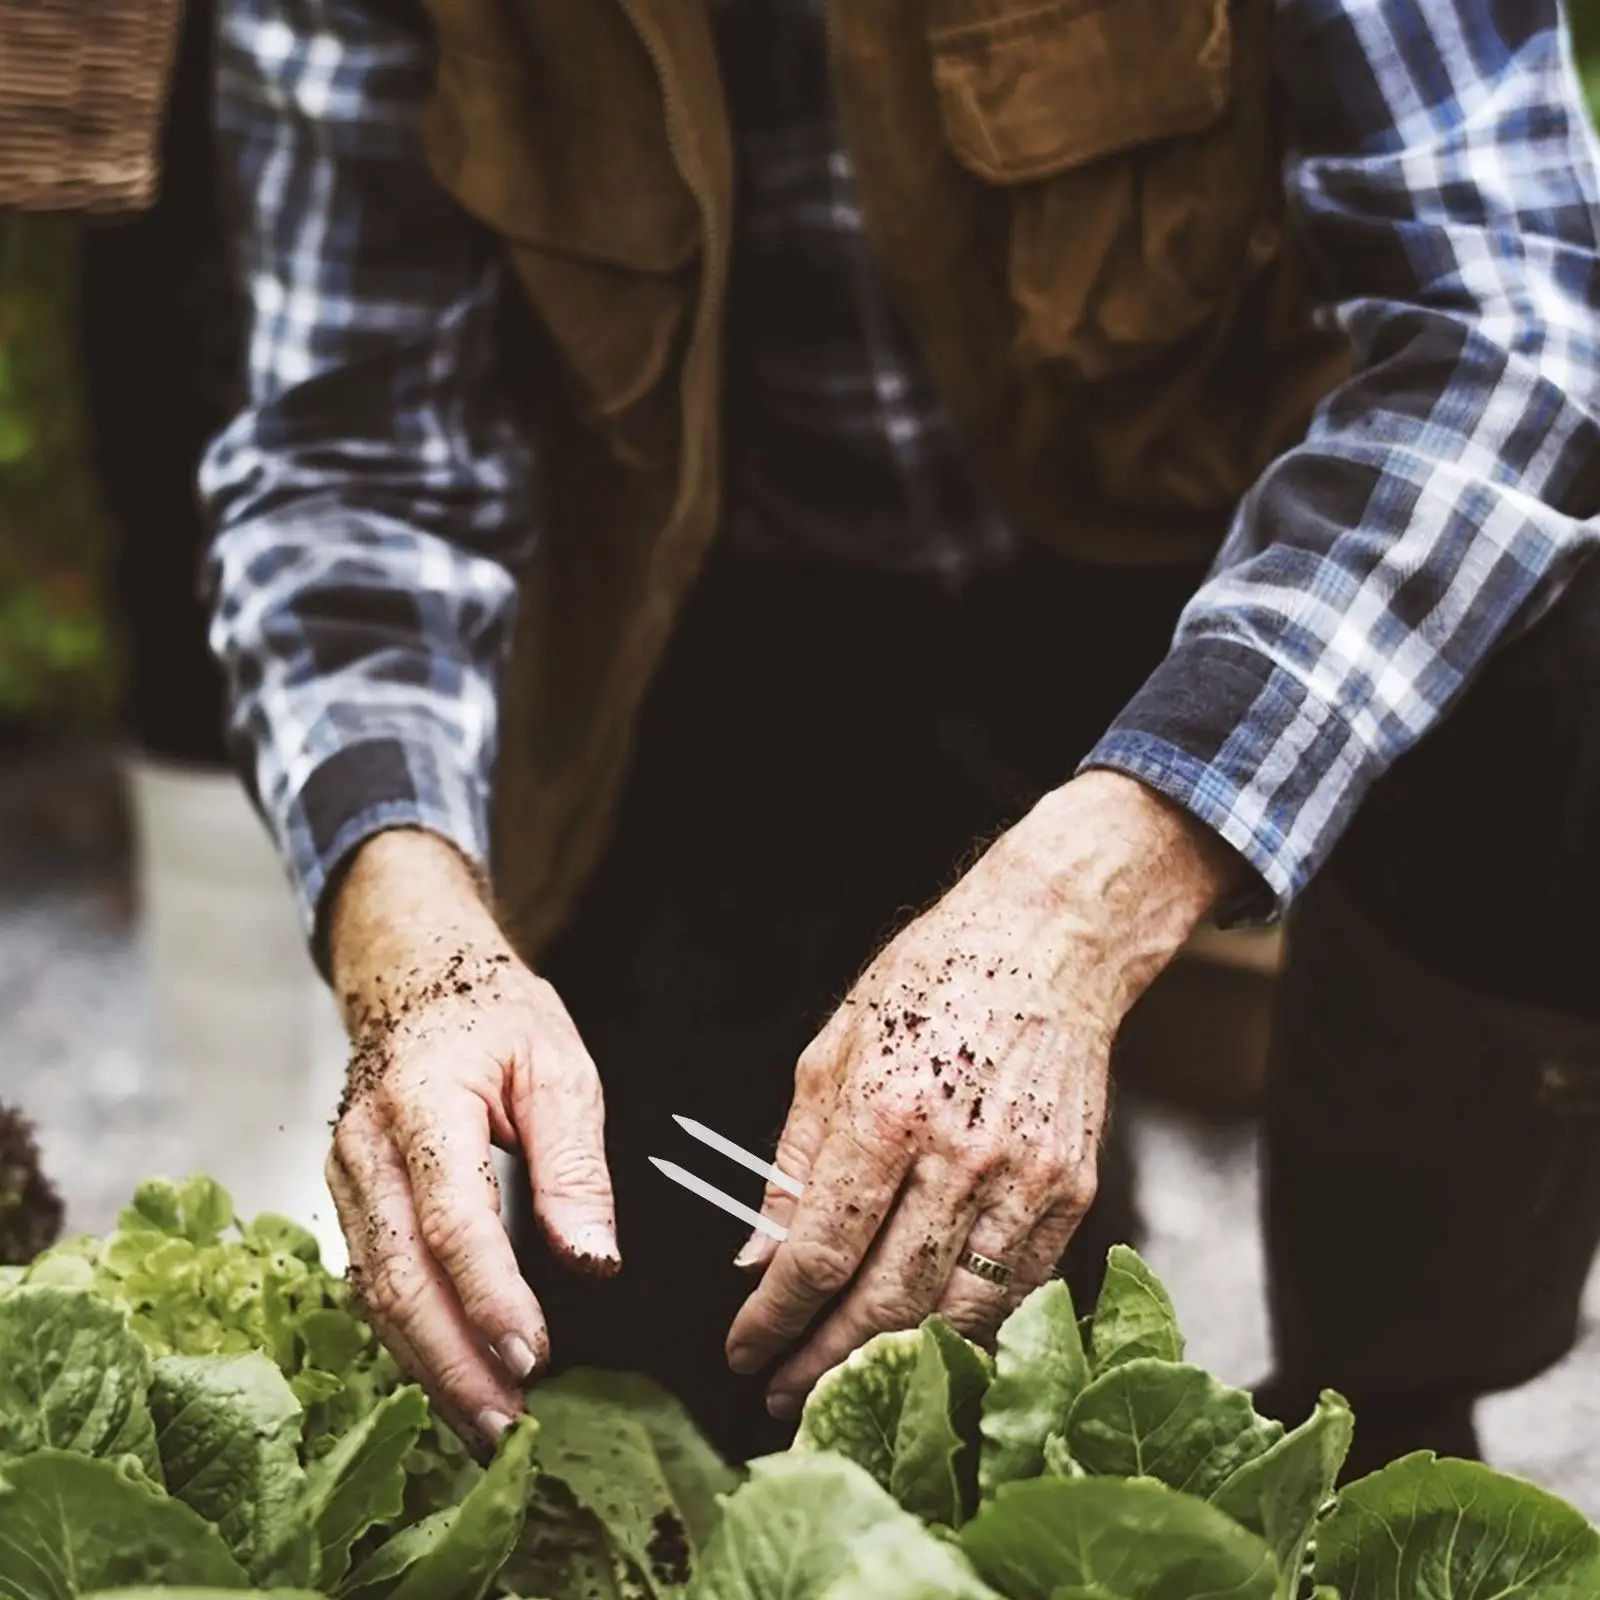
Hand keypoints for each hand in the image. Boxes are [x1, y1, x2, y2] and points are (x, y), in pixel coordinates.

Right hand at [325, 830, 617, 1453]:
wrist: (414, 979)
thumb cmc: (493, 1017)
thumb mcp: (558, 1066)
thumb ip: (573, 1163)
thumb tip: (593, 1260)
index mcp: (423, 1102)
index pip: (451, 1217)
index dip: (489, 1295)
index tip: (532, 1355)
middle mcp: (367, 1148)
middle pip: (400, 1274)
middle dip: (452, 1361)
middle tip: (506, 1428)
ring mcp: (345, 1177)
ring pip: (376, 1291)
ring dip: (428, 1365)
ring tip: (484, 1427)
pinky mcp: (349, 1201)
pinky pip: (371, 1281)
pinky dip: (409, 1338)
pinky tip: (449, 1379)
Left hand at [725, 772, 1239, 1417]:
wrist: (1049, 942)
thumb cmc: (930, 980)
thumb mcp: (831, 1048)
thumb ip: (793, 1159)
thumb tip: (759, 1255)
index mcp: (887, 1110)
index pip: (820, 1251)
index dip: (774, 1317)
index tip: (743, 1350)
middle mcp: (961, 1154)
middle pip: (885, 1299)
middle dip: (823, 1361)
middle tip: (781, 1395)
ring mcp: (1027, 1179)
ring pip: (955, 1312)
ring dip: (892, 1362)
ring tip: (841, 1384)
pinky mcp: (1073, 1191)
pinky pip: (1016, 1290)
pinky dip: (965, 1329)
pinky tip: (922, 1342)